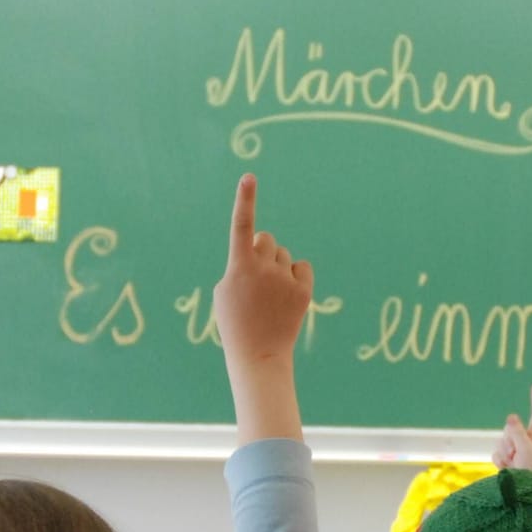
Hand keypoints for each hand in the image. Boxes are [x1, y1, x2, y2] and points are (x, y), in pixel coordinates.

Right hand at [213, 175, 311, 442]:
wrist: (258, 355)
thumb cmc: (236, 321)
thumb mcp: (227, 290)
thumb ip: (241, 261)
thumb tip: (263, 241)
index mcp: (238, 267)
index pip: (241, 226)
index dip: (245, 200)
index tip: (249, 177)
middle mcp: (264, 268)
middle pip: (267, 239)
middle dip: (262, 251)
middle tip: (257, 279)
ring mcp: (285, 279)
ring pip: (284, 255)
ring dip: (277, 267)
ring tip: (269, 296)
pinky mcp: (304, 290)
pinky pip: (302, 267)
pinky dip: (296, 276)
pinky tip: (287, 296)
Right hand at [491, 384, 531, 471]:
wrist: (529, 494)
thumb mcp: (527, 449)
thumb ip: (518, 432)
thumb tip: (511, 416)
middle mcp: (526, 440)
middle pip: (510, 429)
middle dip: (509, 440)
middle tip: (518, 455)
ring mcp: (516, 451)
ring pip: (500, 442)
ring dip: (505, 453)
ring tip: (515, 465)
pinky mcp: (507, 460)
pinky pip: (495, 454)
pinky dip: (500, 461)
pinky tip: (509, 468)